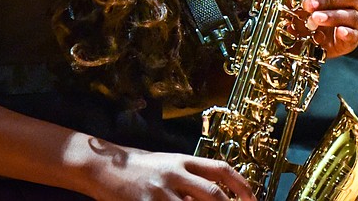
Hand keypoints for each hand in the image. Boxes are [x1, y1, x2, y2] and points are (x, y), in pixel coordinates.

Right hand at [85, 140, 254, 199]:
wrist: (104, 167)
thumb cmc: (139, 168)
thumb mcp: (168, 166)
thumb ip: (191, 180)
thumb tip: (218, 196)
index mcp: (183, 160)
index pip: (221, 169)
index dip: (242, 185)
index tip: (253, 199)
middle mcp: (175, 172)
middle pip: (213, 194)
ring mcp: (161, 190)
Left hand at [257, 0, 357, 58]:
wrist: (319, 41)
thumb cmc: (313, 12)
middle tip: (307, 3)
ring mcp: (355, 18)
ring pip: (348, 14)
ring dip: (331, 16)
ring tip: (314, 19)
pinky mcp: (353, 37)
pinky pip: (352, 34)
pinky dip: (346, 33)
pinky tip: (338, 32)